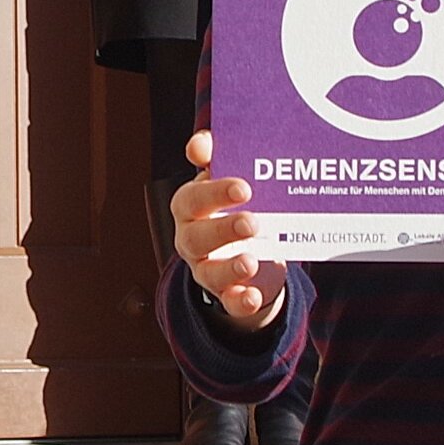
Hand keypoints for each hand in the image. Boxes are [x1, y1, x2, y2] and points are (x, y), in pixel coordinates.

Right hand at [170, 130, 291, 331]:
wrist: (251, 250)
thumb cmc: (234, 206)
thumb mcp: (227, 181)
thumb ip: (217, 157)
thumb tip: (202, 142)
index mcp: (190, 208)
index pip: (192, 199)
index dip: (213, 192)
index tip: (243, 187)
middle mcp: (191, 239)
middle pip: (198, 236)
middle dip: (223, 229)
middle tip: (252, 222)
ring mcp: (206, 268)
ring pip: (209, 272)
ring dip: (229, 267)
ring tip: (250, 261)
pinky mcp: (226, 294)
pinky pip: (228, 302)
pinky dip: (239, 301)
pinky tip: (253, 295)